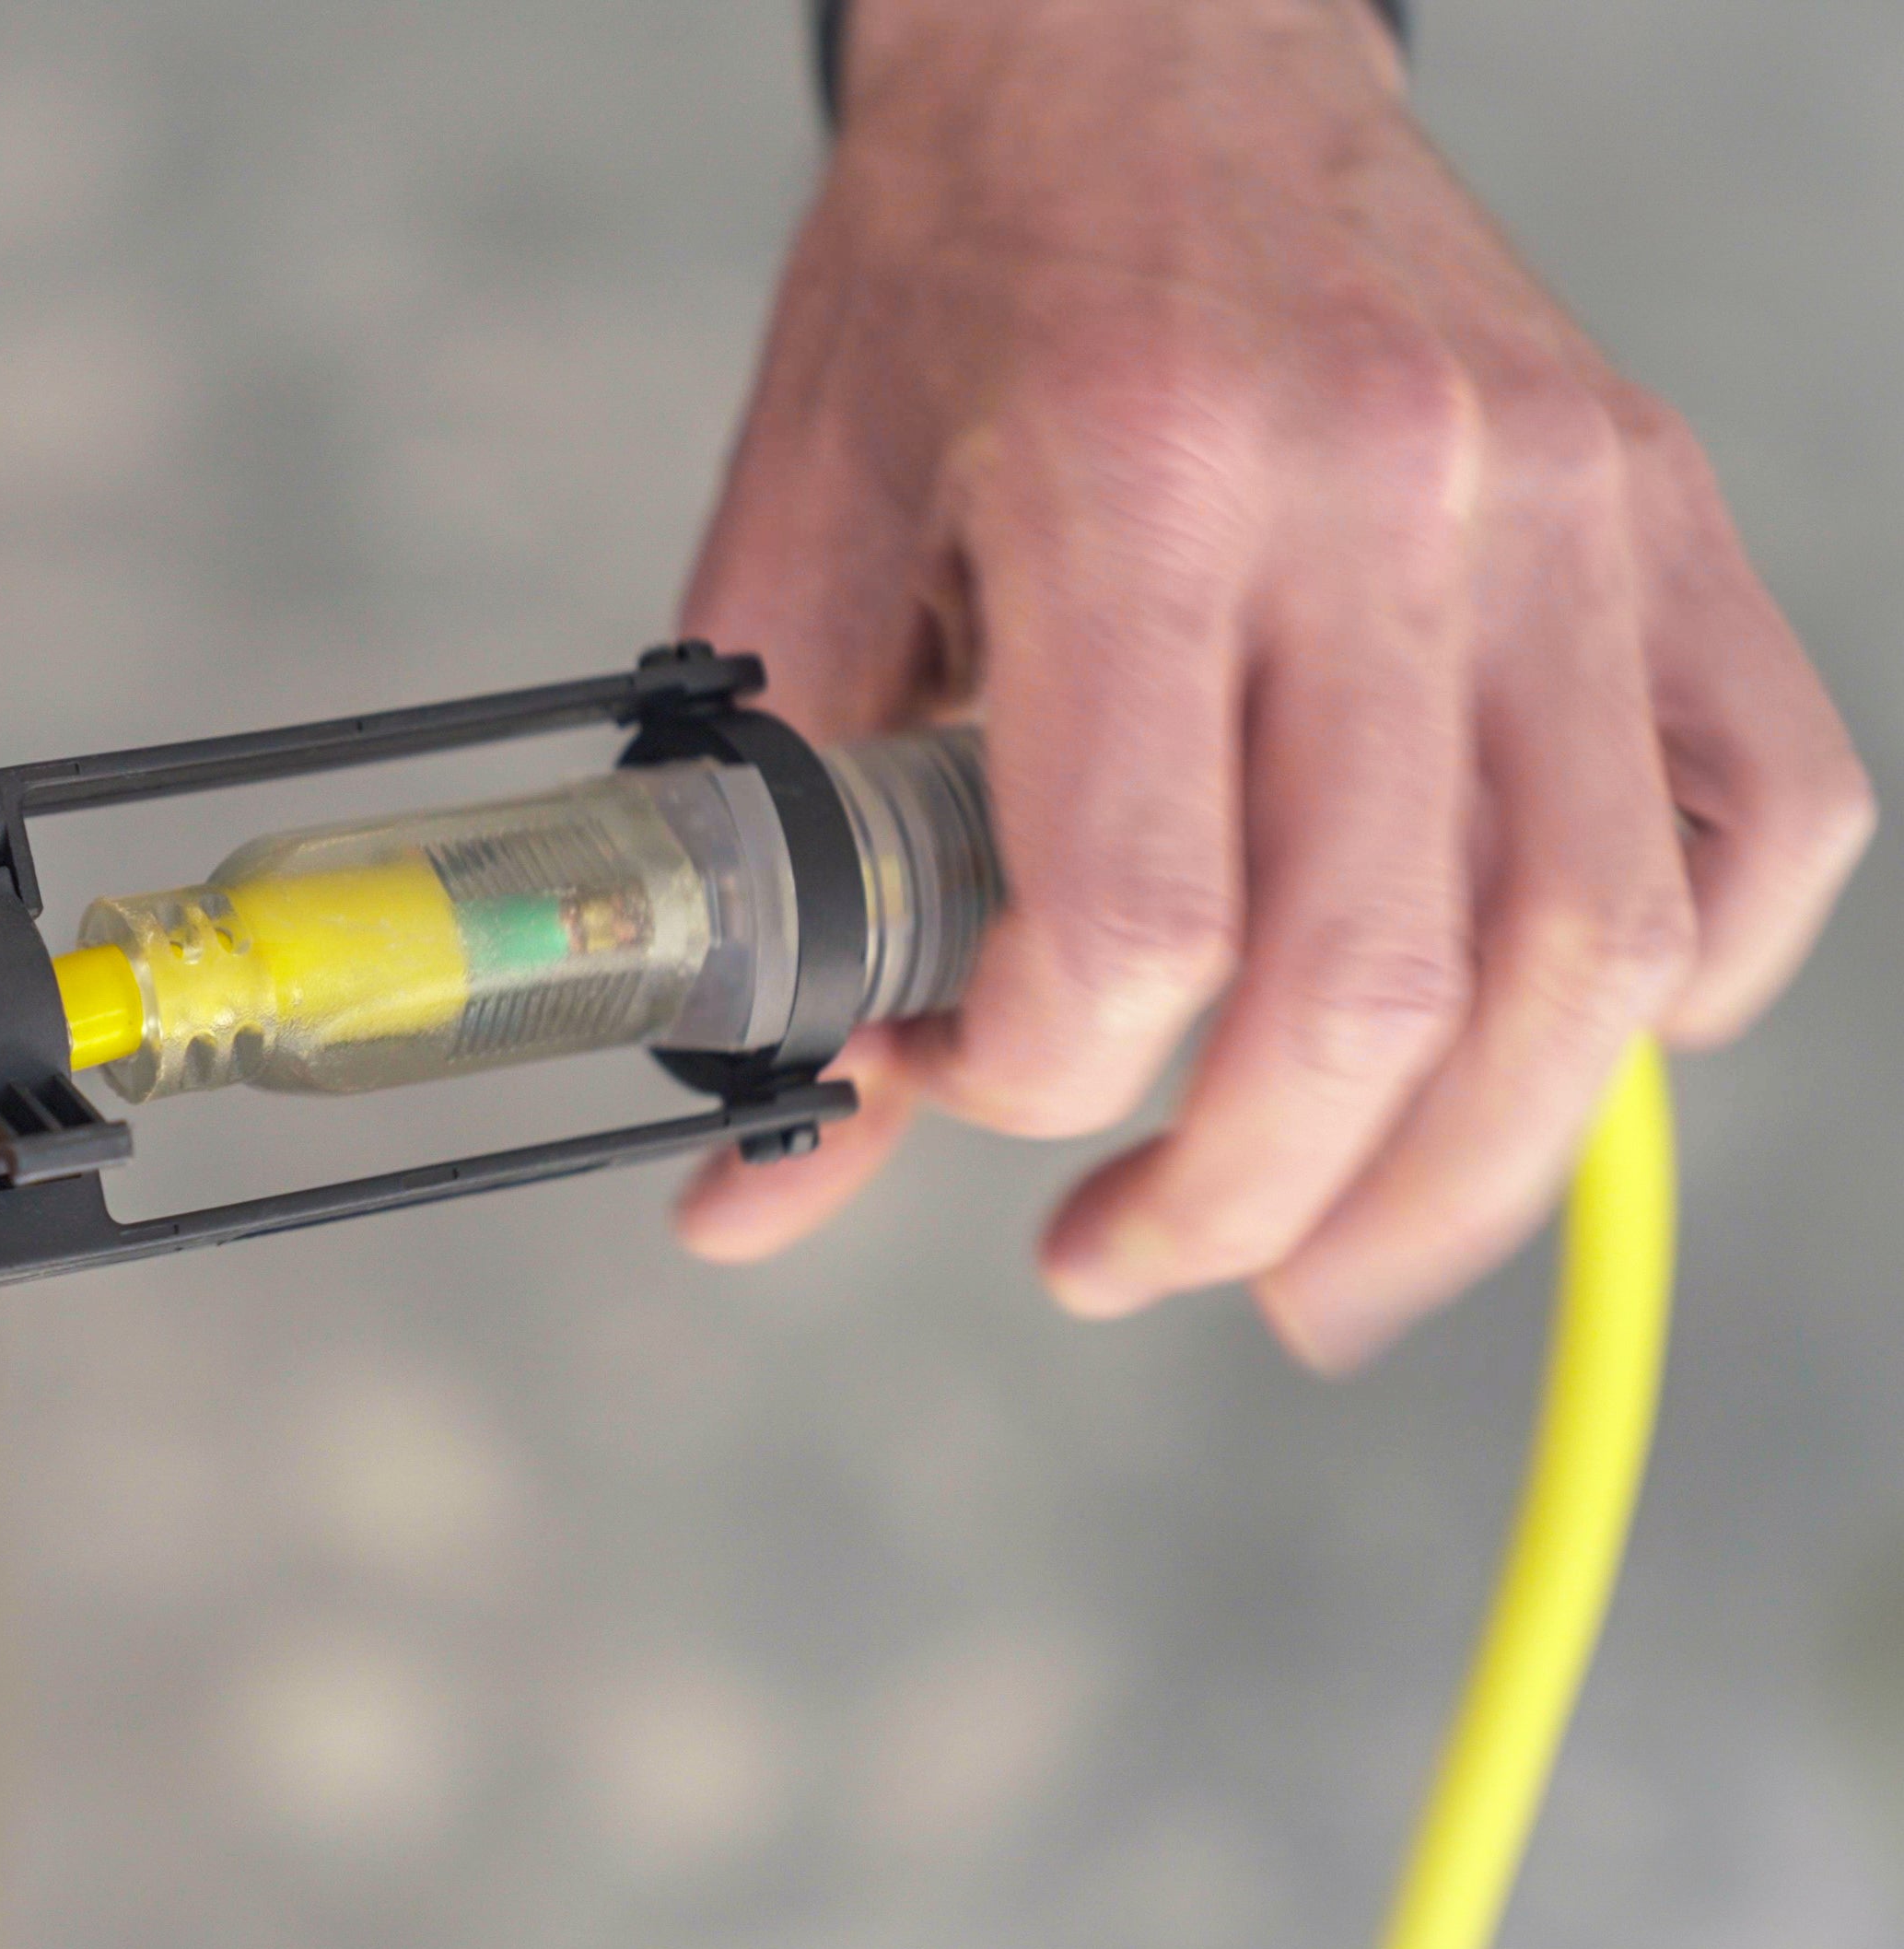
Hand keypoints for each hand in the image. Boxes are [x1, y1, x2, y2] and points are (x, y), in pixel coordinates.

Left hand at [673, 0, 1871, 1364]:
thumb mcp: (806, 549)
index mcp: (1137, 478)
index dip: (1032, 1086)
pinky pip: (1765, 817)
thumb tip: (749, 1186)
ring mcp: (1568, 500)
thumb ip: (796, 871)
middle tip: (1134, 1261)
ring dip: (1461, 1178)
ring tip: (1322, 1257)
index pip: (1138, 920)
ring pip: (1598, 954)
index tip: (961, 1091)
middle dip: (1245, 1204)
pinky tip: (1534, 1061)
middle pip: (1385, 988)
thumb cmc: (949, 286)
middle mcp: (1390, 489)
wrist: (1135, 34)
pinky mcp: (1663, 509)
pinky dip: (1675, 992)